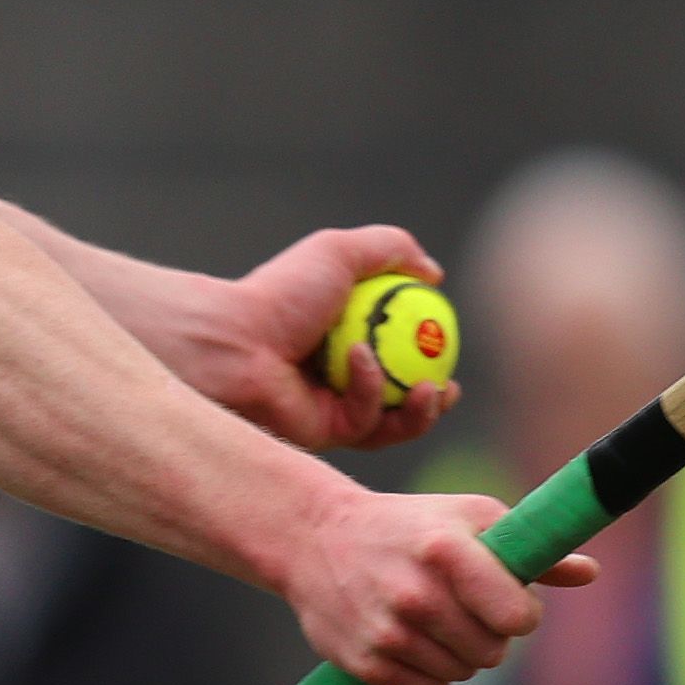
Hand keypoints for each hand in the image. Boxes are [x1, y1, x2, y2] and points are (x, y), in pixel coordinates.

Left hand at [157, 225, 458, 453]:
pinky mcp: (324, 435)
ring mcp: (331, 410)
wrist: (233, 339)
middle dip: (433, 403)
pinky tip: (360, 358)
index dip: (431, 355)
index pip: (398, 355)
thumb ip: (391, 249)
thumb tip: (433, 274)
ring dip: (419, 410)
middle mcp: (338, 378)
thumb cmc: (281, 293)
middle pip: (401, 401)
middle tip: (450, 387)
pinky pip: (367, 423)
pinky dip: (372, 390)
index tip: (451, 343)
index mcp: (344, 339)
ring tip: (432, 387)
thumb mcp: (339, 252)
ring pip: (391, 424)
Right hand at [284, 486, 596, 684]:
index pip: (519, 619)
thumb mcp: (468, 517)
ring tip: (432, 617)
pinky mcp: (364, 661)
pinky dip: (427, 670)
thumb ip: (531, 551)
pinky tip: (409, 636)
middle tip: (463, 606)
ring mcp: (386, 632)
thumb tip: (589, 573)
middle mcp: (415, 595)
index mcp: (446, 551)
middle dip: (489, 634)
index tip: (506, 598)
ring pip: (462, 673)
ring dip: (458, 653)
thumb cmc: (407, 524)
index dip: (521, 612)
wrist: (312, 536)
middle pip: (495, 653)